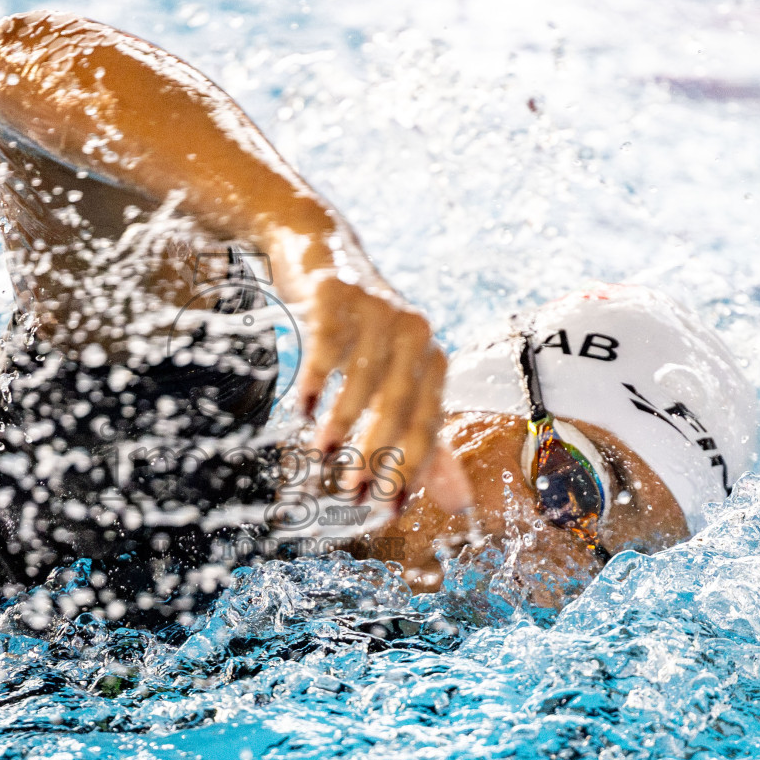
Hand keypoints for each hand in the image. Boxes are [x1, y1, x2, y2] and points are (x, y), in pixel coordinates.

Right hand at [296, 272, 472, 515]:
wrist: (322, 252)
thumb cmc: (359, 330)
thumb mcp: (393, 380)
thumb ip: (425, 440)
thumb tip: (458, 505)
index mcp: (434, 359)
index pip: (428, 424)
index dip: (410, 469)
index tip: (387, 508)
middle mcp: (414, 333)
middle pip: (399, 406)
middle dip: (376, 454)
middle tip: (352, 492)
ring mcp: (377, 310)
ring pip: (363, 380)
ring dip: (341, 423)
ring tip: (321, 454)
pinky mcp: (338, 294)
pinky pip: (326, 347)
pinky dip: (313, 383)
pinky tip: (300, 409)